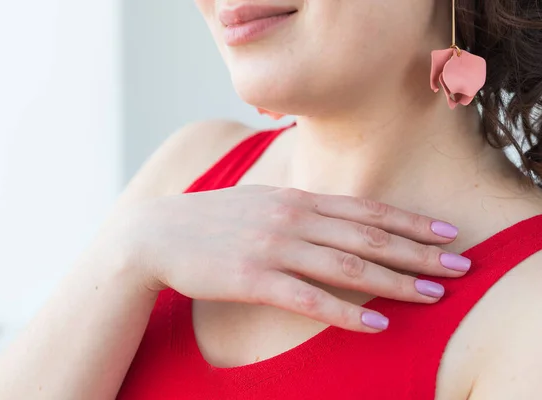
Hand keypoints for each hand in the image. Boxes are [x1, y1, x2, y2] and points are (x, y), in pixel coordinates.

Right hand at [101, 186, 469, 332]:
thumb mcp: (259, 200)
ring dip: (394, 282)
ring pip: (347, 266)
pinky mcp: (253, 279)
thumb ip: (298, 205)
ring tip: (431, 296)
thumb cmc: (211, 220)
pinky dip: (347, 313)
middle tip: (458, 266)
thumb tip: (334, 213)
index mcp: (294, 197)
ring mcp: (272, 248)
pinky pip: (310, 299)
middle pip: (367, 237)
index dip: (409, 222)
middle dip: (418, 252)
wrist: (154, 235)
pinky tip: (376, 325)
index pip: (365, 210)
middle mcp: (290, 217)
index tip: (445, 233)